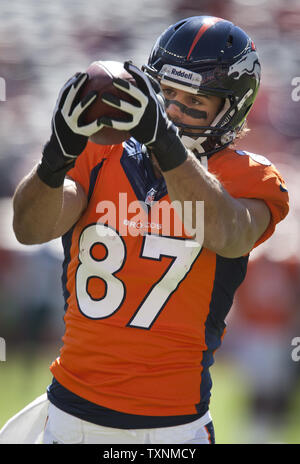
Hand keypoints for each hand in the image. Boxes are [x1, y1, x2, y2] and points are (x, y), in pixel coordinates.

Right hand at [37, 73, 101, 187]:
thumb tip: (84, 100)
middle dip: (76, 84)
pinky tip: (104, 119)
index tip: (80, 73)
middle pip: (69, 96)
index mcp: (59, 110)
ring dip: (85, 101)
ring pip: (77, 110)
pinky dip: (95, 123)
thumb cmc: (66, 135)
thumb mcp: (64, 121)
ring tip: (95, 94)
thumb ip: (71, 111)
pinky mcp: (77, 135)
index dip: (71, 82)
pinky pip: (88, 128)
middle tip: (86, 76)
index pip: (64, 92)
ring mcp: (69, 125)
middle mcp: (62, 115)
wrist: (59, 152)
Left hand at [100, 61, 187, 171]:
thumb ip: (146, 90)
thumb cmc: (153, 114)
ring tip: (104, 97)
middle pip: (136, 93)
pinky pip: (121, 124)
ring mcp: (141, 116)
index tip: (125, 64)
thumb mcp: (155, 101)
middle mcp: (147, 105)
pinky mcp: (135, 127)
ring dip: (115, 102)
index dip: (135, 72)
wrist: (160, 134)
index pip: (144, 81)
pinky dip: (111, 122)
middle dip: (126, 86)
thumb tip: (136, 76)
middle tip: (114, 80)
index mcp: (150, 96)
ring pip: (127, 108)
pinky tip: (100, 119)